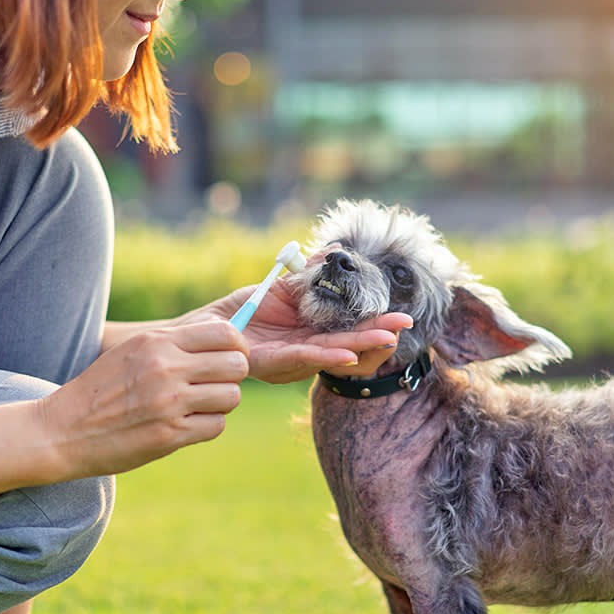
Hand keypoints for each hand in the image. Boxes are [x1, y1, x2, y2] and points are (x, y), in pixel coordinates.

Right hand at [40, 320, 248, 476]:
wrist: (61, 431)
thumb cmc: (100, 390)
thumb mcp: (132, 352)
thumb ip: (173, 344)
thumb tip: (227, 339)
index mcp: (156, 341)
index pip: (225, 333)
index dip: (236, 347)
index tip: (229, 358)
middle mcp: (166, 367)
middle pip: (236, 364)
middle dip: (231, 376)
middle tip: (214, 386)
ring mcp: (169, 402)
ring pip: (232, 396)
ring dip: (220, 403)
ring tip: (198, 406)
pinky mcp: (170, 435)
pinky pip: (217, 425)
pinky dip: (207, 426)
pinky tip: (186, 425)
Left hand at [215, 278, 412, 383]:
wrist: (210, 324)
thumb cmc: (245, 309)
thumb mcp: (282, 285)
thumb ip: (309, 273)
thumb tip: (335, 250)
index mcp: (311, 332)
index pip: (348, 328)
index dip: (372, 323)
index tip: (398, 317)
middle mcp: (306, 348)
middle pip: (347, 342)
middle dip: (376, 334)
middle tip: (404, 325)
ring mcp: (291, 359)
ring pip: (330, 352)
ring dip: (359, 345)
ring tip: (386, 339)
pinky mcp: (272, 363)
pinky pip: (303, 358)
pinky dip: (326, 356)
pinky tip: (348, 354)